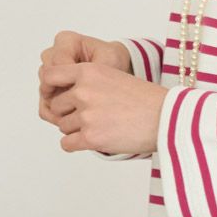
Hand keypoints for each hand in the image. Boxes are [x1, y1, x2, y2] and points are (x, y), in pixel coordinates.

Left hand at [38, 45, 168, 154]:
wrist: (167, 117)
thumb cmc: (145, 99)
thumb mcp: (113, 76)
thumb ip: (87, 82)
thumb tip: (61, 96)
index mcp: (89, 71)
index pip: (50, 75)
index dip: (49, 88)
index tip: (55, 96)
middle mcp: (83, 91)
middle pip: (56, 107)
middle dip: (69, 113)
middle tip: (92, 116)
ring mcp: (86, 115)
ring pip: (63, 126)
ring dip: (77, 129)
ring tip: (103, 126)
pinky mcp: (91, 137)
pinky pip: (66, 143)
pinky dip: (76, 144)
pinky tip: (94, 139)